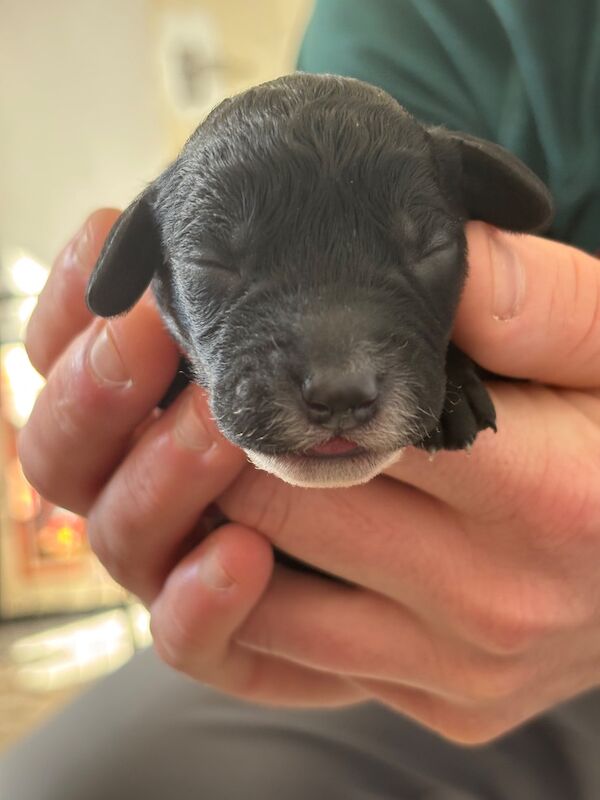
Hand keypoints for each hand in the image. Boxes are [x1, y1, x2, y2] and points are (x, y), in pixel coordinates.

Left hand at [21, 214, 599, 742]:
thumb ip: (536, 302)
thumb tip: (437, 267)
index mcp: (547, 498)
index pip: (341, 429)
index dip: (258, 380)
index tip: (214, 342)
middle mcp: (497, 604)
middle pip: (279, 509)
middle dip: (207, 440)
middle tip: (179, 385)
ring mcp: (460, 669)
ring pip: (257, 597)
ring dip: (200, 517)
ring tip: (195, 450)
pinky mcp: (441, 703)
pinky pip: (287, 664)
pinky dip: (232, 601)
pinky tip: (232, 536)